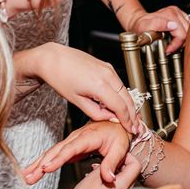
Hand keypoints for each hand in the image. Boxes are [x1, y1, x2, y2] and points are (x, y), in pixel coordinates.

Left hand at [23, 43, 139, 133]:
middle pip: (127, 99)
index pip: (120, 107)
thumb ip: (96, 112)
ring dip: (129, 105)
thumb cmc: (60, 77)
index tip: (131, 130)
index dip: (127, 120)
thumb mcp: (76, 101)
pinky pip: (119, 83)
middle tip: (136, 127)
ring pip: (125, 91)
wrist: (53, 58)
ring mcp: (108, 69)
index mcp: (99, 85)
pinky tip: (121, 104)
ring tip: (131, 119)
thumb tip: (111, 118)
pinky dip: (123, 95)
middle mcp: (107, 75)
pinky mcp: (107, 66)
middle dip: (133, 114)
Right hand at [23, 121, 130, 184]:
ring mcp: (72, 142)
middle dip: (42, 164)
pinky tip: (34, 172)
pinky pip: (54, 155)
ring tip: (27, 177)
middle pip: (56, 151)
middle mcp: (77, 138)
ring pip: (52, 152)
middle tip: (29, 177)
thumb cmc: (119, 135)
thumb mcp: (120, 148)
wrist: (117, 124)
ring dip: (38, 164)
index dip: (58, 158)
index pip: (71, 149)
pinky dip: (43, 163)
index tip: (47, 168)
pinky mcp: (70, 148)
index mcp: (89, 137)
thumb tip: (108, 178)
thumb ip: (113, 163)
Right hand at [52, 154, 139, 188]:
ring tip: (96, 172)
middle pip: (131, 173)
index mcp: (123, 186)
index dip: (127, 157)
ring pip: (123, 181)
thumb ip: (107, 166)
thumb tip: (113, 160)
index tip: (113, 156)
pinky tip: (95, 183)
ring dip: (112, 174)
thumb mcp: (94, 177)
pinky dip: (110, 183)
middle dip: (118, 165)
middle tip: (103, 163)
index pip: (136, 165)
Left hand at [126, 6, 189, 52]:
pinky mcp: (180, 16)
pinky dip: (184, 34)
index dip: (176, 45)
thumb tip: (173, 25)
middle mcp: (176, 12)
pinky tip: (176, 38)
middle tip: (171, 48)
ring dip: (183, 39)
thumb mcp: (145, 27)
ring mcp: (179, 13)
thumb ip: (159, 25)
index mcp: (170, 14)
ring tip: (173, 44)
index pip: (182, 33)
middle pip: (188, 32)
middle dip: (180, 43)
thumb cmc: (141, 26)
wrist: (138, 22)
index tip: (168, 50)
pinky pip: (188, 27)